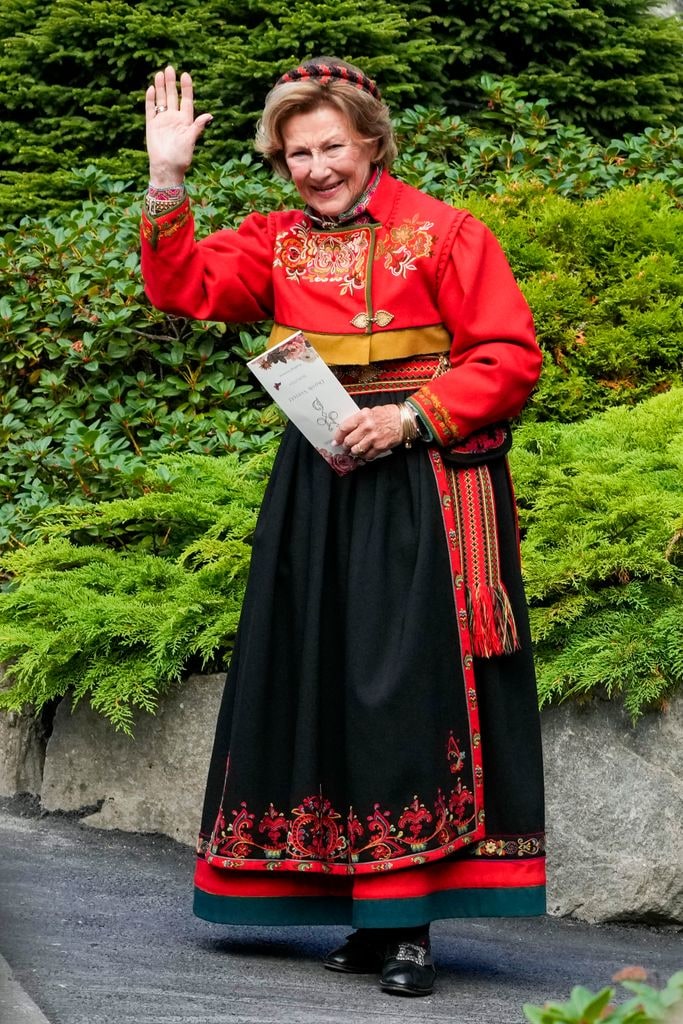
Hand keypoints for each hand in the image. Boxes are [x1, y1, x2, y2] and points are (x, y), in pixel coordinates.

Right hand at [145, 66, 212, 185]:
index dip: (186, 88)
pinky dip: (151, 100)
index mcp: (185, 121)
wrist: (166, 168)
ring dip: (161, 88)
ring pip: (162, 100)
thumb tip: (209, 115)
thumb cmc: (181, 157)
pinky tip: (151, 89)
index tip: (185, 75)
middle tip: (170, 68)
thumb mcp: (191, 141)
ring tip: (160, 74)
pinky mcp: (152, 126)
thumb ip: (198, 127)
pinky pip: (151, 110)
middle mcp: (174, 119)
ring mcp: (162, 121)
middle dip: (171, 83)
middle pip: (173, 97)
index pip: (186, 100)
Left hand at [333, 405, 402, 459]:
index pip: (344, 428)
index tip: (336, 441)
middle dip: (345, 446)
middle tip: (345, 448)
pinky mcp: (380, 447)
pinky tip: (365, 453)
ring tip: (354, 450)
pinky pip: (367, 455)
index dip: (338, 436)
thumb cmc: (388, 414)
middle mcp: (367, 427)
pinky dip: (364, 456)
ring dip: (354, 452)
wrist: (405, 420)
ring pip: (356, 450)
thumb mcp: (371, 411)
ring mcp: (373, 438)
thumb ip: (359, 420)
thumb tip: (348, 430)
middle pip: (349, 441)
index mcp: (363, 416)